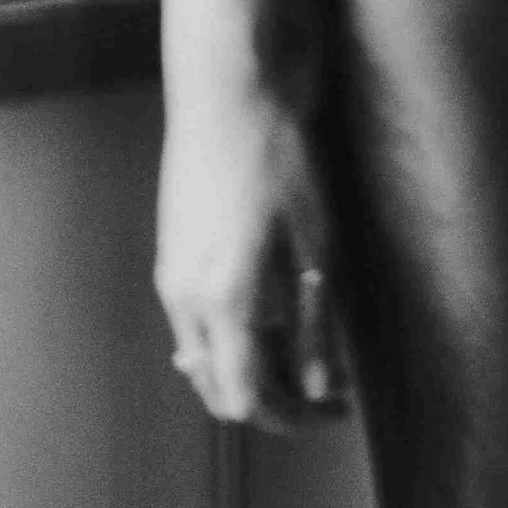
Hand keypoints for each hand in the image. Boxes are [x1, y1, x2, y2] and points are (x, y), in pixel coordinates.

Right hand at [155, 71, 344, 429]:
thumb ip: (316, 326)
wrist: (230, 89)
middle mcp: (184, 297)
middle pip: (218, 387)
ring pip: (204, 355)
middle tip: (324, 384)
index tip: (337, 407)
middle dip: (271, 399)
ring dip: (250, 366)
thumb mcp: (316, 245)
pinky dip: (231, 334)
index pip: (247, 401)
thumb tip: (321, 389)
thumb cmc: (280, 159)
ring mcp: (170, 273)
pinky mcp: (171, 249)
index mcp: (222, 301)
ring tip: (304, 347)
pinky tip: (272, 311)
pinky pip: (195, 320)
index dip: (294, 418)